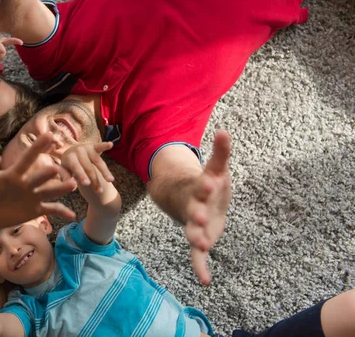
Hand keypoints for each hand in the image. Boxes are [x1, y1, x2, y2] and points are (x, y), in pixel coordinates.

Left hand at [0, 133, 77, 228]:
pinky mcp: (36, 210)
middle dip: (47, 173)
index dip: (37, 147)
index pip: (27, 159)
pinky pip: (51, 210)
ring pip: (50, 191)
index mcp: (14, 174)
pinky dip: (62, 212)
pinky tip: (72, 216)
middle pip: (40, 176)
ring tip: (73, 184)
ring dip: (61, 188)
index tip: (48, 135)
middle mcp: (27, 183)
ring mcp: (33, 196)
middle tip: (56, 169)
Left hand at [59, 142, 114, 192]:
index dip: (82, 175)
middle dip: (94, 179)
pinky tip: (110, 144)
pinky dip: (105, 146)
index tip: (87, 184)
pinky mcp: (94, 147)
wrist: (70, 153)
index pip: (76, 167)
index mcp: (69, 157)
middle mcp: (78, 151)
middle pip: (88, 167)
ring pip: (98, 161)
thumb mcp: (63, 172)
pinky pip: (100, 146)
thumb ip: (66, 178)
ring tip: (111, 180)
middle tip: (99, 191)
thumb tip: (73, 186)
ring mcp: (87, 148)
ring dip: (105, 171)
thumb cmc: (67, 166)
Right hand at [184, 130, 231, 285]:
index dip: (205, 185)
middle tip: (199, 219)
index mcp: (199, 189)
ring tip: (202, 246)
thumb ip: (220, 152)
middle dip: (196, 215)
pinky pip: (196, 255)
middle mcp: (194, 207)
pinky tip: (205, 281)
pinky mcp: (199, 239)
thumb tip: (225, 131)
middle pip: (193, 211)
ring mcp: (194, 224)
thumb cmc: (206, 183)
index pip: (201, 186)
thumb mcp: (215, 168)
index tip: (210, 183)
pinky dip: (200, 267)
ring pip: (192, 233)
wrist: (187, 200)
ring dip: (196, 238)